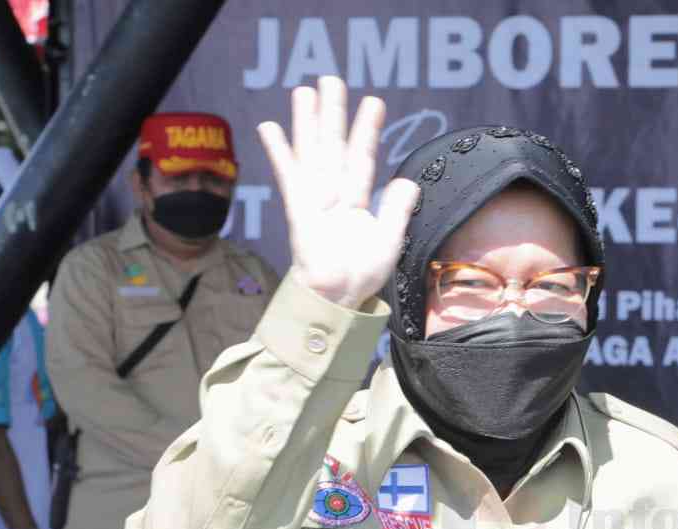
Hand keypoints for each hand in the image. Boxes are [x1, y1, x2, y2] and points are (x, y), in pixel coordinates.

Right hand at [258, 75, 418, 308]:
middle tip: (332, 79)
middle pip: (333, 145)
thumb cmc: (360, 275)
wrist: (340, 299)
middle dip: (333, 113)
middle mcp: (333, 195)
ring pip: (312, 152)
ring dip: (307, 122)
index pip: (362, 157)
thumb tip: (408, 180)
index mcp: (356, 201)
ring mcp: (314, 200)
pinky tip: (269, 127)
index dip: (367, 130)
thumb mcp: (390, 239)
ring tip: (304, 90)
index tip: (373, 102)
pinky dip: (280, 151)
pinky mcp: (299, 209)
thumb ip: (398, 209)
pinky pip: (289, 175)